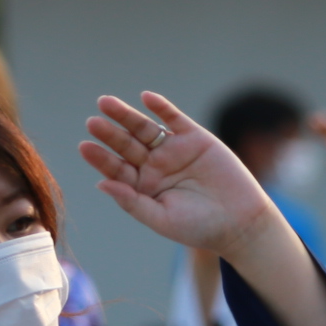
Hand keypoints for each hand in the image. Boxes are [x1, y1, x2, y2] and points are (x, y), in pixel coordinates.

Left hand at [82, 93, 281, 256]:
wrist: (240, 221)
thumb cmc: (199, 227)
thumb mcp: (161, 218)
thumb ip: (132, 201)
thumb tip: (100, 183)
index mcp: (143, 187)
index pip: (116, 169)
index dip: (101, 158)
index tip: (85, 147)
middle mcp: (154, 166)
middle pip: (126, 145)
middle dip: (109, 133)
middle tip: (92, 123)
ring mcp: (173, 150)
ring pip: (144, 128)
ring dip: (126, 115)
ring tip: (106, 103)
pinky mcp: (194, 138)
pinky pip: (174, 118)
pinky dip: (161, 107)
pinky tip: (146, 98)